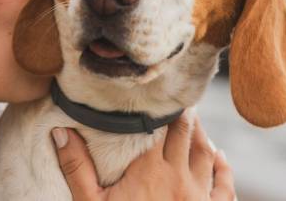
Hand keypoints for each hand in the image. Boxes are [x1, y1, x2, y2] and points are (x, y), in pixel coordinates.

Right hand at [51, 114, 234, 200]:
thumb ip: (77, 168)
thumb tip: (61, 132)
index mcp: (148, 170)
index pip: (156, 128)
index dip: (156, 110)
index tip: (154, 95)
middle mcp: (178, 177)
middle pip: (183, 135)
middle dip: (180, 115)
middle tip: (176, 99)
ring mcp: (198, 195)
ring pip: (205, 154)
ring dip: (200, 134)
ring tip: (194, 119)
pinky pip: (224, 185)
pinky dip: (224, 167)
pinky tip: (220, 157)